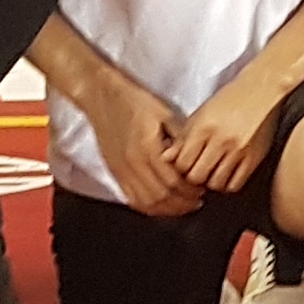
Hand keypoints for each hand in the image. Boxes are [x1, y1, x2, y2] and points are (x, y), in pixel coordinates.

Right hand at [74, 73, 203, 218]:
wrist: (101, 95)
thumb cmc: (133, 100)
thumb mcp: (164, 112)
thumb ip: (180, 136)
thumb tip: (198, 156)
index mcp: (147, 148)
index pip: (174, 181)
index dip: (191, 189)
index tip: (203, 188)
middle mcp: (133, 163)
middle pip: (162, 196)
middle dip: (183, 202)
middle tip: (197, 199)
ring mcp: (122, 170)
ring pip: (147, 202)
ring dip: (168, 208)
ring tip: (183, 205)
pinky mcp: (115, 172)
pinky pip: (132, 199)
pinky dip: (149, 207)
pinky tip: (161, 204)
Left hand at [164, 78, 281, 199]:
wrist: (261, 90)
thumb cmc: (229, 100)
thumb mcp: (201, 113)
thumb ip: (183, 137)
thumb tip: (166, 157)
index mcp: (203, 127)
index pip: (182, 162)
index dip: (179, 168)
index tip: (183, 166)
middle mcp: (220, 140)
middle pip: (197, 176)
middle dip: (193, 177)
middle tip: (195, 172)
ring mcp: (238, 151)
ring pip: (215, 183)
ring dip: (210, 182)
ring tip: (211, 173)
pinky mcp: (254, 158)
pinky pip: (235, 184)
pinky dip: (227, 184)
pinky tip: (225, 175)